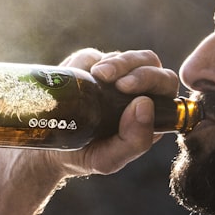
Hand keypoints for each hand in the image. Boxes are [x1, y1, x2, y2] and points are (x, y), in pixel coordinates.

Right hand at [48, 48, 180, 176]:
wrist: (48, 148)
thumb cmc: (85, 155)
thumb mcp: (108, 159)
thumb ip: (134, 140)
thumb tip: (144, 104)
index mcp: (150, 113)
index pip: (165, 85)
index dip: (151, 79)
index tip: (124, 87)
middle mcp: (137, 91)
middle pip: (150, 62)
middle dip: (130, 65)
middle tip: (107, 77)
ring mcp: (115, 77)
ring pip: (127, 56)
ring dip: (112, 62)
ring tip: (95, 75)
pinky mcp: (92, 68)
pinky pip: (93, 56)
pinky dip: (86, 63)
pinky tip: (78, 77)